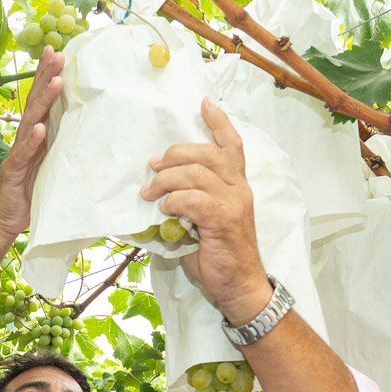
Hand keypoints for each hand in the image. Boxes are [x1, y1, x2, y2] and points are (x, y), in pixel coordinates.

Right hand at [0, 47, 64, 236]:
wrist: (8, 218)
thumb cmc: (31, 190)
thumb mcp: (51, 162)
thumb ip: (60, 144)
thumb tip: (84, 125)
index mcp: (35, 134)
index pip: (41, 98)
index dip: (47, 75)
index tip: (58, 52)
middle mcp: (25, 137)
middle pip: (35, 101)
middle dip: (45, 76)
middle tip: (57, 54)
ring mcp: (18, 152)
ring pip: (31, 121)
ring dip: (43, 101)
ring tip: (56, 83)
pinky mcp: (14, 170)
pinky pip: (24, 153)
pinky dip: (32, 140)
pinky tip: (39, 129)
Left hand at [140, 98, 272, 324]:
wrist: (240, 288)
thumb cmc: (219, 257)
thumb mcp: (203, 223)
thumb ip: (189, 202)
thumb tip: (154, 193)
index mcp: (237, 185)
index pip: (232, 145)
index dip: (219, 122)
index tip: (204, 103)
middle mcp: (238, 188)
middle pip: (207, 153)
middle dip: (175, 153)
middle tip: (153, 166)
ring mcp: (233, 203)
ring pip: (197, 172)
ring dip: (167, 179)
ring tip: (150, 192)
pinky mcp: (223, 220)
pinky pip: (193, 199)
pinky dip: (173, 200)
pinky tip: (163, 210)